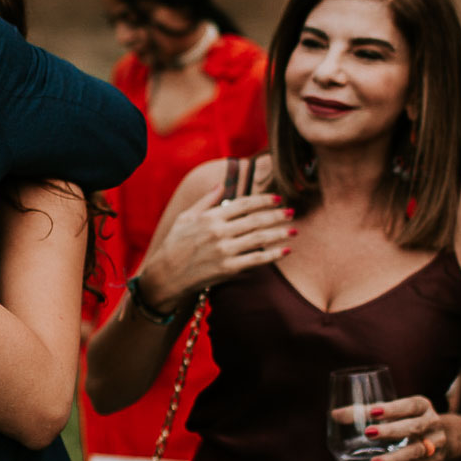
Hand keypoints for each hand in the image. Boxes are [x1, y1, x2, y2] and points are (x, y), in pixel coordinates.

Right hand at [138, 186, 294, 312]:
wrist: (166, 275)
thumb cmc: (174, 244)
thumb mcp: (185, 217)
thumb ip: (205, 201)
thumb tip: (220, 184)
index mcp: (210, 216)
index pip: (244, 204)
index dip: (263, 200)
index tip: (278, 198)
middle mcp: (219, 231)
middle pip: (256, 220)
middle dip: (277, 215)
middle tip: (292, 212)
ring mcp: (225, 250)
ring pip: (260, 238)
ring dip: (279, 233)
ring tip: (294, 230)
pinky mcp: (229, 268)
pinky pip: (257, 259)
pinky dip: (273, 254)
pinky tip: (286, 250)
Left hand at [358, 396, 451, 460]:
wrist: (448, 436)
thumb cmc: (410, 417)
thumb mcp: (396, 410)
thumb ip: (367, 411)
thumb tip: (335, 415)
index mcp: (422, 406)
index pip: (409, 405)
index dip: (393, 409)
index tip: (374, 411)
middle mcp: (432, 424)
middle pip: (414, 427)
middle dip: (391, 431)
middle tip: (368, 433)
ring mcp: (435, 444)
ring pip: (416, 452)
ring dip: (394, 458)